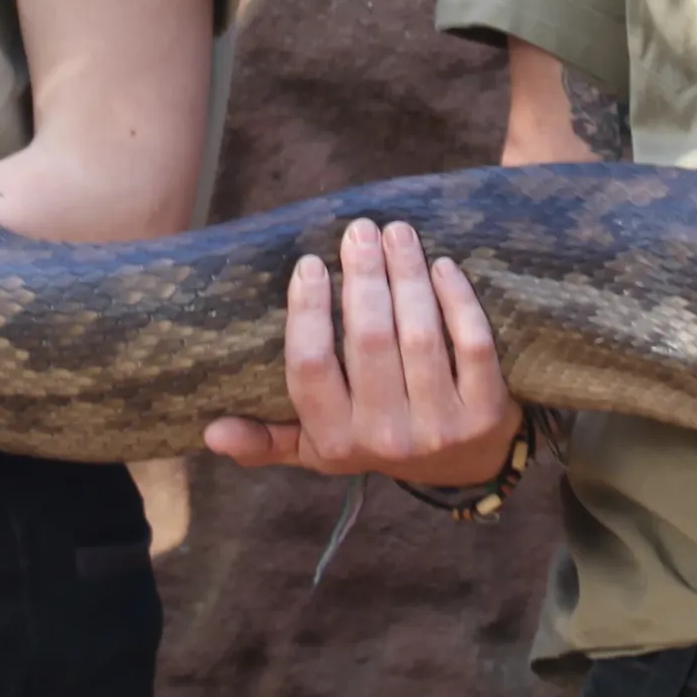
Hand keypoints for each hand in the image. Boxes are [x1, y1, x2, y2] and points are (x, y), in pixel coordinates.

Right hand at [202, 215, 520, 485]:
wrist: (464, 466)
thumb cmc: (377, 438)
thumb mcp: (320, 449)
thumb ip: (267, 441)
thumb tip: (209, 433)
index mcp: (335, 440)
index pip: (310, 367)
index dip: (308, 311)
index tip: (310, 263)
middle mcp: (385, 438)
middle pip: (368, 341)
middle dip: (362, 275)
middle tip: (359, 230)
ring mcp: (440, 427)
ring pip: (419, 335)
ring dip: (406, 275)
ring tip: (398, 233)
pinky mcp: (487, 412)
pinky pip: (471, 343)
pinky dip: (457, 299)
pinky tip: (442, 266)